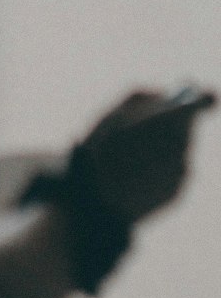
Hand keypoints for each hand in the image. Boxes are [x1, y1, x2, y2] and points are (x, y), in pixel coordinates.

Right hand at [80, 87, 215, 222]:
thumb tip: (163, 94)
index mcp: (167, 121)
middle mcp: (181, 146)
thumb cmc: (99, 154)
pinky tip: (135, 177)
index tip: (202, 97)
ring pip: (179, 152)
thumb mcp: (110, 114)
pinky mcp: (177, 193)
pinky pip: (173, 174)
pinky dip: (158, 172)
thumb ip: (140, 96)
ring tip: (130, 159)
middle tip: (145, 130)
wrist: (96, 203)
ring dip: (162, 150)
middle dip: (170, 126)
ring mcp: (180, 171)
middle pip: (186, 129)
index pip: (198, 104)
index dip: (201, 99)